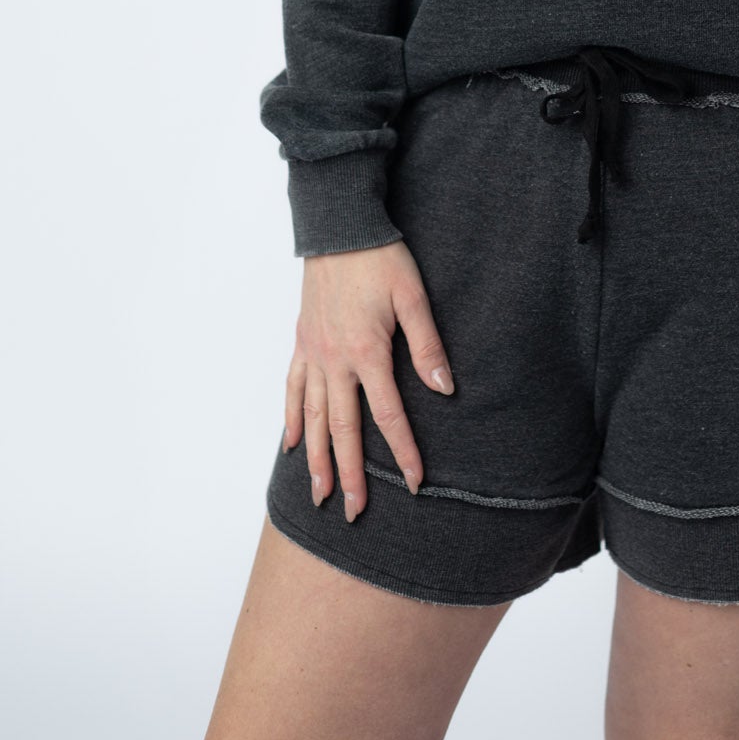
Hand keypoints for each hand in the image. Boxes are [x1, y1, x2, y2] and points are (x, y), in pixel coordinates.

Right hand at [280, 238, 455, 522]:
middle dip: (350, 474)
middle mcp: (334, 360)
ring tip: (318, 495)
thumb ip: (427, 346)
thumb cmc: (381, 258)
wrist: (339, 226)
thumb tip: (445, 389)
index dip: (403, 452)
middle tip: (353, 512)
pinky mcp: (302, 342)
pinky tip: (293, 444)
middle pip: (344, 429)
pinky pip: (294, 389)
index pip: (388, 415)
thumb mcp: (414, 297)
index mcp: (367, 352)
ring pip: (313, 418)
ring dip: (316, 459)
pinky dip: (293, 419)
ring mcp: (313, 353)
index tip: (414, 483)